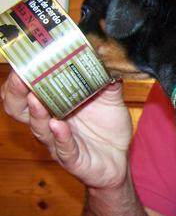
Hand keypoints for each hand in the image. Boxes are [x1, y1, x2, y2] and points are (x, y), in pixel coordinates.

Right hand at [1, 70, 131, 188]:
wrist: (121, 159)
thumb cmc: (109, 128)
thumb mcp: (110, 99)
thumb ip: (108, 79)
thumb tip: (108, 56)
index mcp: (53, 105)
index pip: (25, 90)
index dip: (19, 77)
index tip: (22, 58)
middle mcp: (49, 123)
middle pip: (18, 109)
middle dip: (16, 93)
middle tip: (19, 77)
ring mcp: (58, 143)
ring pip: (38, 129)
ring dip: (35, 113)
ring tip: (36, 99)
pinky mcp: (73, 160)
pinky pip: (63, 149)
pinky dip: (60, 137)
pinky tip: (58, 125)